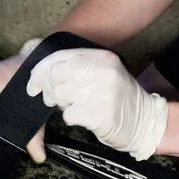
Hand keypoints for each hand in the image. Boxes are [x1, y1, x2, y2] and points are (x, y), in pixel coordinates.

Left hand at [25, 47, 168, 160]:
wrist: (145, 122)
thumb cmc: (118, 100)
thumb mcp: (103, 73)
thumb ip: (78, 67)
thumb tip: (43, 71)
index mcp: (102, 57)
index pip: (60, 56)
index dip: (40, 71)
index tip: (33, 84)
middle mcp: (104, 70)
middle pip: (56, 75)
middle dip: (50, 89)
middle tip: (56, 100)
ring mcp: (103, 92)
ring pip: (61, 95)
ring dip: (62, 105)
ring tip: (77, 107)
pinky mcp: (101, 114)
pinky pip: (69, 115)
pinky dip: (72, 118)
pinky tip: (84, 118)